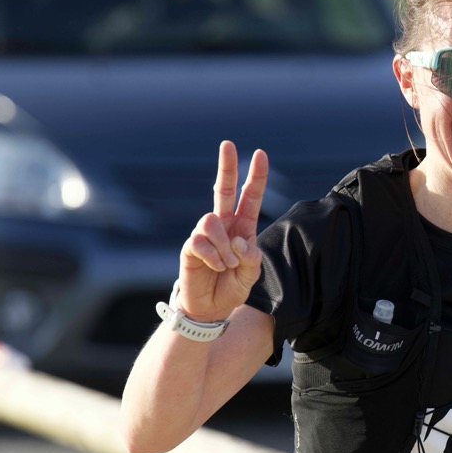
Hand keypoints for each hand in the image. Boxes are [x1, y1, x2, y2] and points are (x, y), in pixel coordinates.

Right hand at [177, 141, 268, 321]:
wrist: (210, 308)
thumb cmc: (232, 288)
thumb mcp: (251, 275)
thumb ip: (251, 258)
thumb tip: (238, 241)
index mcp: (242, 228)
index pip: (249, 197)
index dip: (256, 177)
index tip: (261, 154)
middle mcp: (223, 225)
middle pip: (223, 189)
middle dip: (226, 167)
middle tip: (228, 144)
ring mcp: (205, 234)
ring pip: (212, 220)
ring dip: (224, 246)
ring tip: (227, 265)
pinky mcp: (191, 246)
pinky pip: (200, 241)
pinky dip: (213, 256)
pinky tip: (216, 267)